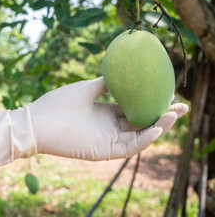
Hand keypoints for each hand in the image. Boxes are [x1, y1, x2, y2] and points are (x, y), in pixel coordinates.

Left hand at [27, 76, 187, 160]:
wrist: (38, 120)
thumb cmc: (58, 103)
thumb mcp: (86, 88)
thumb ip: (105, 83)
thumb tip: (121, 71)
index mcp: (106, 113)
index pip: (135, 110)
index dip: (152, 104)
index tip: (169, 93)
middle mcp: (110, 127)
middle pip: (142, 123)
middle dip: (163, 116)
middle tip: (182, 106)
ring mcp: (108, 140)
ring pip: (140, 136)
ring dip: (159, 127)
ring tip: (175, 113)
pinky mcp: (103, 151)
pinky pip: (130, 148)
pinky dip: (145, 139)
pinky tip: (156, 127)